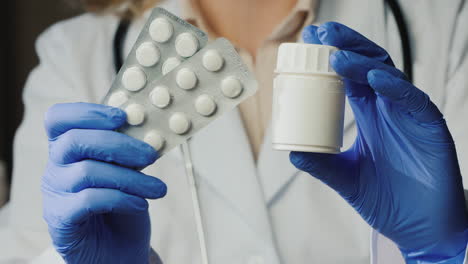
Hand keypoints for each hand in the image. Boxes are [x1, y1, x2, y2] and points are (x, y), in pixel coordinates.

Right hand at [42, 103, 166, 263]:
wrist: (119, 249)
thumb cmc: (124, 204)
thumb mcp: (128, 171)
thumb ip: (130, 150)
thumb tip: (151, 128)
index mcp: (67, 148)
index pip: (59, 118)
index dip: (88, 112)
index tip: (123, 116)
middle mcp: (55, 167)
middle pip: (75, 141)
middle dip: (120, 144)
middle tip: (151, 155)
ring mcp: (55, 194)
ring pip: (88, 172)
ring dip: (131, 178)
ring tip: (158, 189)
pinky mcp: (61, 220)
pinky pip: (89, 200)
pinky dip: (121, 199)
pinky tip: (141, 205)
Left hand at [291, 22, 467, 262]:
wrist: (420, 228)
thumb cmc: (387, 200)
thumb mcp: (346, 178)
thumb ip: (321, 165)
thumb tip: (290, 151)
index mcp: (369, 115)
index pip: (349, 76)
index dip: (332, 55)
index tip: (309, 41)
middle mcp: (388, 109)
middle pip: (368, 64)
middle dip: (346, 46)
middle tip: (321, 34)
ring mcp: (409, 116)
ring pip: (389, 76)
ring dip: (363, 63)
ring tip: (338, 56)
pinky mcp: (430, 128)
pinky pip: (414, 101)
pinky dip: (395, 88)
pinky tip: (374, 79)